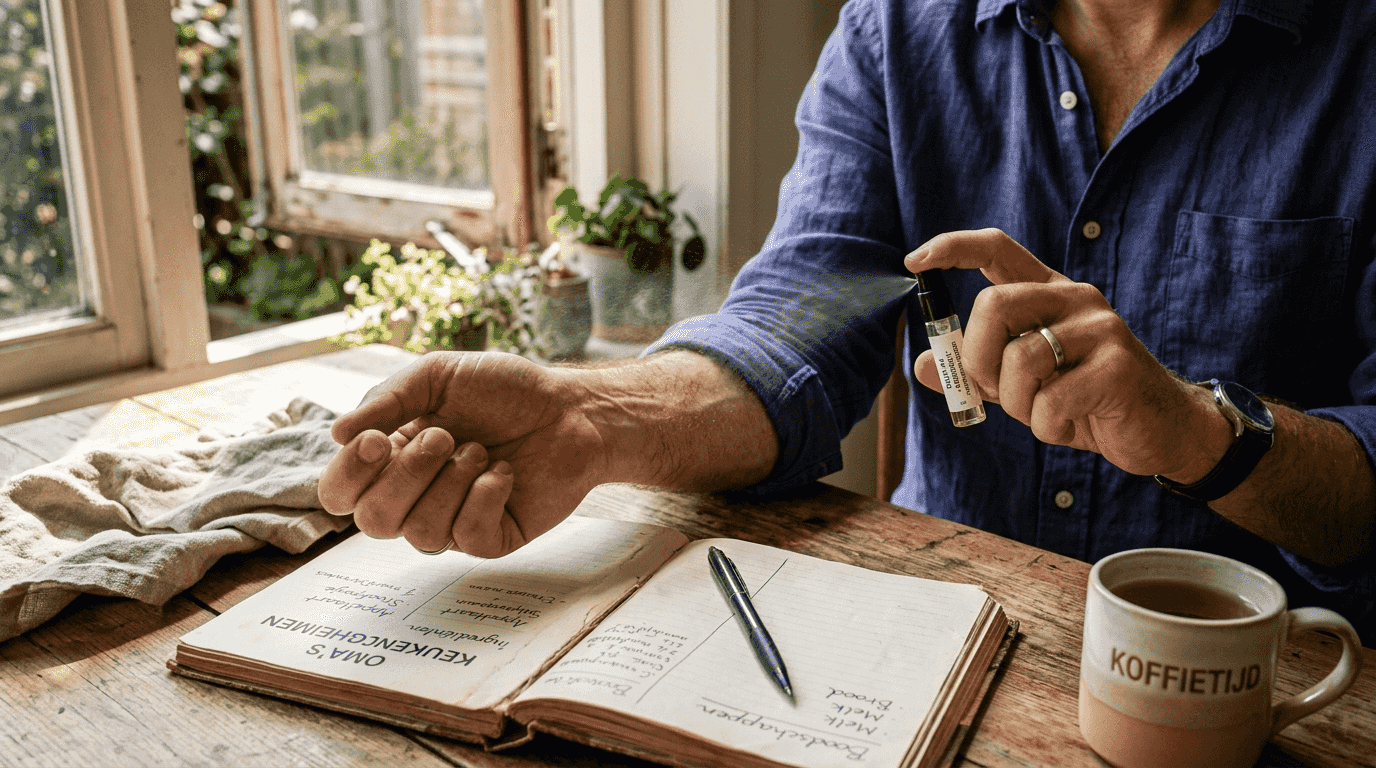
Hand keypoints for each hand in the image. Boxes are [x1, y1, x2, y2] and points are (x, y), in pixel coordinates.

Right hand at [317, 352, 608, 557]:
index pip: (339, 494)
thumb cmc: (504, 390)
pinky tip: (504, 474)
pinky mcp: (491, 539)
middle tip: (447, 436)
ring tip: (482, 452)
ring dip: (453, 483)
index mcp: (392, 460)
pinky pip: (467, 538)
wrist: (570, 408)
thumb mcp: (438, 375)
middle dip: (408, 475)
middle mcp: (415, 498)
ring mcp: (452, 522)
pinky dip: (485, 497)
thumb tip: (336, 434)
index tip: (379, 439)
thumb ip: (386, 399)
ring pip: (420, 534)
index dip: (349, 474)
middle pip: (373, 521)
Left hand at [904, 228, 1222, 480]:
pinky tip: (1071, 424)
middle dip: (976, 359)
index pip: (996, 248)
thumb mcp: (1020, 384)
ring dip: (1016, 403)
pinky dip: (1046, 426)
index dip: (952, 247)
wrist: (1159, 431)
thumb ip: (975, 372)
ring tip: (1043, 412)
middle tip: (990, 390)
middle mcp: (1074, 298)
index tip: (914, 260)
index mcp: (1048, 292)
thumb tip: (921, 367)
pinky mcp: (1117, 366)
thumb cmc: (1085, 401)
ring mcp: (1099, 328)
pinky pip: (1049, 400)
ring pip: (1018, 359)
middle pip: (993, 305)